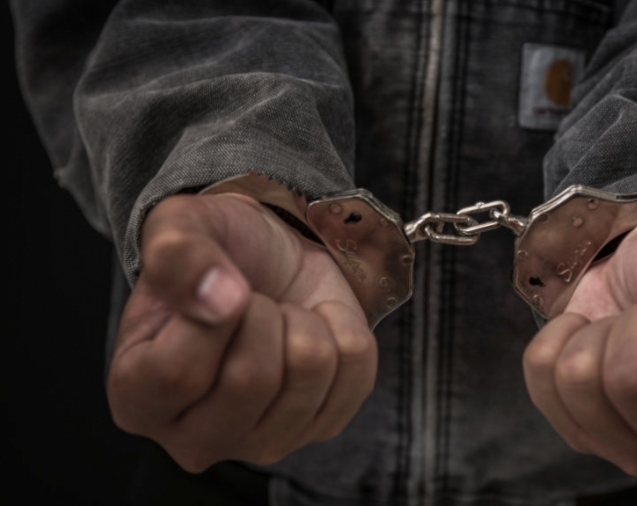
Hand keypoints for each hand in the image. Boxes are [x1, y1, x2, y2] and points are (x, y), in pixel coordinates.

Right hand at [107, 193, 376, 472]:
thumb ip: (178, 256)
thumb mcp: (180, 227)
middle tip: (255, 298)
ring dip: (305, 319)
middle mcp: (193, 437)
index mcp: (138, 395)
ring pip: (311, 370)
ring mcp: (262, 443)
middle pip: (251, 379)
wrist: (270, 261)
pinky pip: (358, 371)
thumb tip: (221, 300)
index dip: (214, 315)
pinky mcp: (322, 427)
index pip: (179, 373)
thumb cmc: (216, 251)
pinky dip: (344, 327)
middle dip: (265, 312)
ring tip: (281, 313)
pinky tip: (312, 326)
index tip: (223, 285)